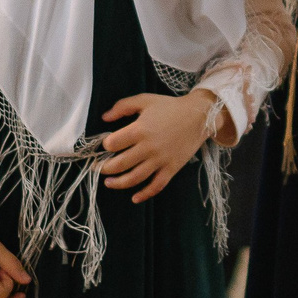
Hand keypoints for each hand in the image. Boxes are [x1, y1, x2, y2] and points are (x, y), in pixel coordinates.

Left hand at [99, 87, 220, 200]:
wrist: (200, 115)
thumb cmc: (170, 106)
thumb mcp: (145, 100)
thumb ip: (122, 106)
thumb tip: (104, 118)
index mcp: (140, 129)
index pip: (113, 144)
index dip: (105, 145)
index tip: (105, 145)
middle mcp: (148, 147)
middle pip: (119, 164)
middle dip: (104, 168)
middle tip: (98, 167)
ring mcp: (160, 160)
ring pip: (134, 178)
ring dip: (118, 183)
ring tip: (109, 182)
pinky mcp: (171, 168)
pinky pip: (156, 186)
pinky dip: (144, 194)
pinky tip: (134, 198)